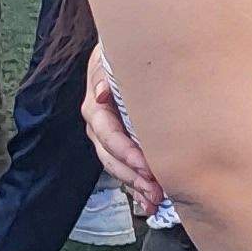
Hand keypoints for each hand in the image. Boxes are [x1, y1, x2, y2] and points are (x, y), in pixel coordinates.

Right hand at [83, 45, 162, 214]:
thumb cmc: (129, 51)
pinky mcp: (120, 141)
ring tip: (154, 198)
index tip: (146, 166)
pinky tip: (149, 201)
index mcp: (97, 102)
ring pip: (115, 164)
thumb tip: (101, 94)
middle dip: (131, 174)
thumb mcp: (117, 55)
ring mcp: (107, 133)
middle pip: (109, 155)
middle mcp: (98, 121)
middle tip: (154, 188)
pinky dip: (136, 185)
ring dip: (134, 183)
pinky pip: (124, 166)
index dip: (124, 151)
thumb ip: (110, 72)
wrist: (135, 49)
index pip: (106, 131)